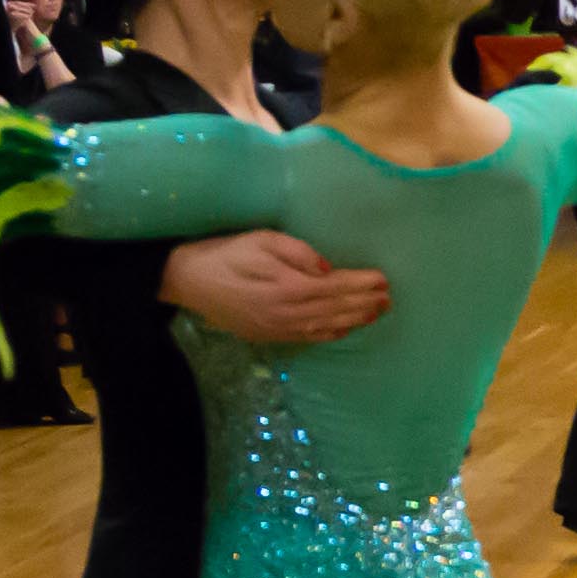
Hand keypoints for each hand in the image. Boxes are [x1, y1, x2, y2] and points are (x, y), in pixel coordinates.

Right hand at [162, 231, 390, 345]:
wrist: (187, 281)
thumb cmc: (223, 254)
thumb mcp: (259, 240)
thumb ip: (296, 252)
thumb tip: (327, 268)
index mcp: (288, 287)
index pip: (335, 287)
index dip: (361, 284)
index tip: (383, 279)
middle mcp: (288, 313)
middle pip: (337, 309)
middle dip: (365, 302)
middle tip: (389, 297)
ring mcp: (280, 328)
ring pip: (327, 326)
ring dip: (356, 319)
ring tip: (378, 312)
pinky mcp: (271, 335)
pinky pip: (310, 337)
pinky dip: (333, 333)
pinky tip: (348, 328)